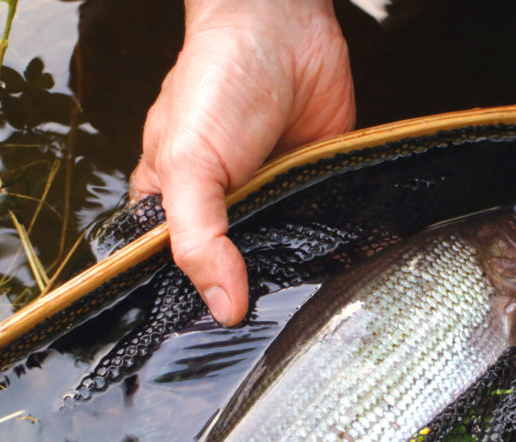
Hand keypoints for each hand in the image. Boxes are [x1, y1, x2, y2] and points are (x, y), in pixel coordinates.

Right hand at [131, 0, 354, 324]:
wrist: (284, 28)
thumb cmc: (218, 81)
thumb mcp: (189, 164)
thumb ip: (198, 239)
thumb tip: (222, 306)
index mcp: (174, 206)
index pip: (176, 274)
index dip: (195, 303)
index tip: (219, 336)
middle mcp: (222, 210)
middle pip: (233, 273)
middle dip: (251, 294)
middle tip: (270, 330)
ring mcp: (270, 202)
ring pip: (282, 257)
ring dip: (296, 274)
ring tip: (309, 304)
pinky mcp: (313, 190)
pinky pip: (323, 230)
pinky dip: (333, 245)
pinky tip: (342, 268)